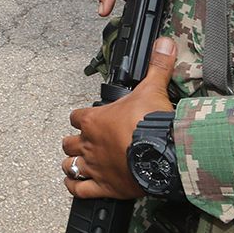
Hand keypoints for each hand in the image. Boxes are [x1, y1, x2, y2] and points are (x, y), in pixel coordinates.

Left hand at [61, 37, 176, 199]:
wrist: (160, 153)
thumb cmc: (151, 122)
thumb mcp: (153, 88)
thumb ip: (157, 65)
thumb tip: (165, 42)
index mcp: (95, 120)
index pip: (76, 117)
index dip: (80, 117)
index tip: (86, 118)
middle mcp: (89, 143)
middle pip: (68, 143)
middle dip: (73, 143)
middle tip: (83, 143)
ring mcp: (95, 166)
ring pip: (70, 166)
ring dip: (72, 165)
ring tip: (77, 164)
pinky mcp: (104, 187)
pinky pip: (79, 190)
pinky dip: (75, 188)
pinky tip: (76, 186)